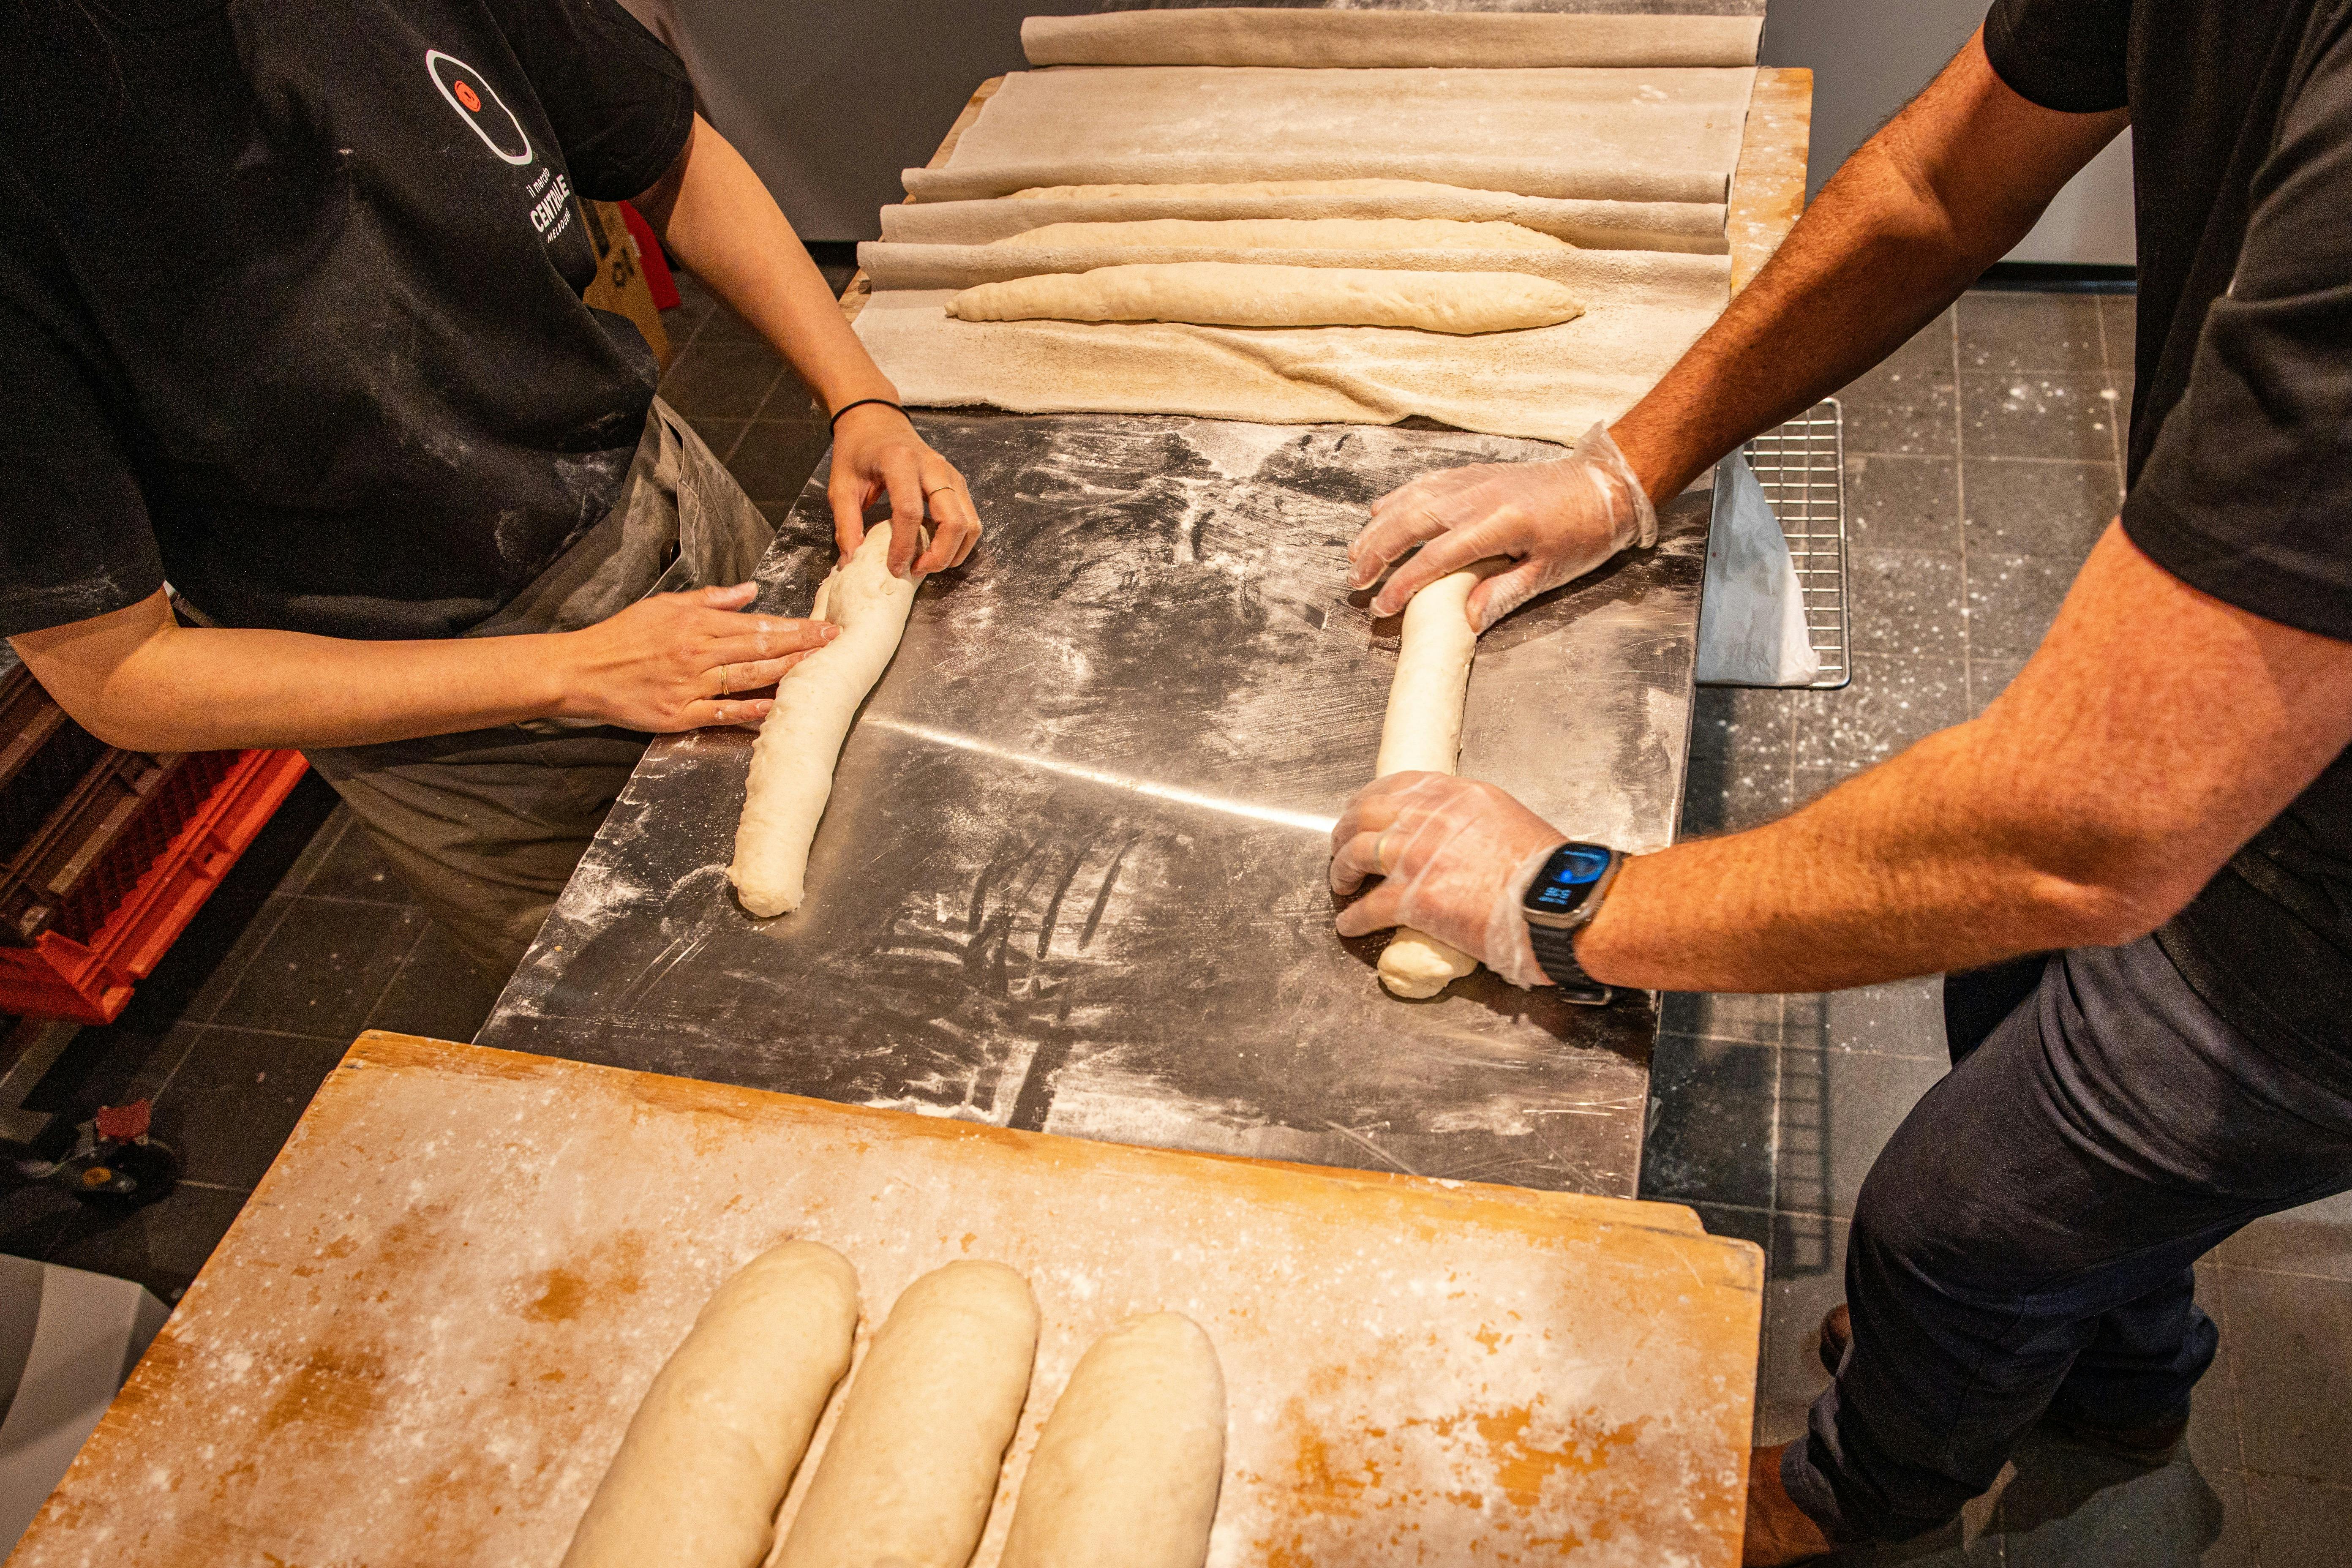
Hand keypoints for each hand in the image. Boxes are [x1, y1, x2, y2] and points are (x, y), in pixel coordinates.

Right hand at [556, 583, 836, 730]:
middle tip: (835, 645)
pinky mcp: (679, 714)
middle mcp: (698, 652)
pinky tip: (776, 708)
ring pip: (748, 677)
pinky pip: (722, 712)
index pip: (758, 624)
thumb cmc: (622, 636)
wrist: (582, 670)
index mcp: (696, 623)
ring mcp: (690, 685)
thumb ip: (711, 599)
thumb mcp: (664, 605)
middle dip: (802, 646)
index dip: (795, 627)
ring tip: (817, 670)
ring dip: (786, 673)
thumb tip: (751, 591)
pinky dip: (751, 711)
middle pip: (761, 648)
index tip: (825, 627)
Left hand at [827, 403, 983, 577]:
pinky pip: (969, 516)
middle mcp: (932, 466)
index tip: (895, 568)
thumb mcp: (841, 485)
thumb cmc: (857, 451)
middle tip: (917, 570)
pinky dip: (960, 539)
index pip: (909, 512)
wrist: (876, 420)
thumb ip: (846, 523)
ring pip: (969, 521)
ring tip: (929, 564)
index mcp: (899, 462)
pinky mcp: (957, 481)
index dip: (904, 546)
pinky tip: (938, 548)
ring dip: (955, 551)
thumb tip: (852, 560)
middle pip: (952, 520)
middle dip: (940, 555)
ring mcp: (950, 473)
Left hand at [1329, 773, 1567, 987]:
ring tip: (1340, 884)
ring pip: (1356, 854)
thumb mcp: (1508, 820)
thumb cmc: (1546, 870)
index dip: (1370, 799)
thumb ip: (1473, 821)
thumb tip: (1456, 835)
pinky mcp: (1413, 900)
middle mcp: (1429, 819)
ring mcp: (1417, 857)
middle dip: (1345, 831)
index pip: (1398, 785)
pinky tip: (1349, 926)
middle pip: (1365, 814)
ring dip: (1341, 871)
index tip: (1361, 811)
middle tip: (1339, 848)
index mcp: (1456, 796)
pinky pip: (1367, 908)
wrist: (1556, 902)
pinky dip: (1353, 919)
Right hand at [1347, 422, 1657, 631]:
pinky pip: (1426, 483)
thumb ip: (1504, 594)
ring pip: (1412, 500)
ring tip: (1356, 554)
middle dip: (1378, 553)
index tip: (1383, 607)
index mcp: (1499, 523)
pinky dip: (1399, 499)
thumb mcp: (1550, 572)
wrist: (1603, 484)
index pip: (1437, 557)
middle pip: (1412, 522)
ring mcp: (1474, 480)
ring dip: (1380, 528)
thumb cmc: (1584, 531)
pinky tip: (1381, 513)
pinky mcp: (1475, 473)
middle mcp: (1478, 496)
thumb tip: (1465, 621)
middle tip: (1356, 581)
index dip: (1404, 584)